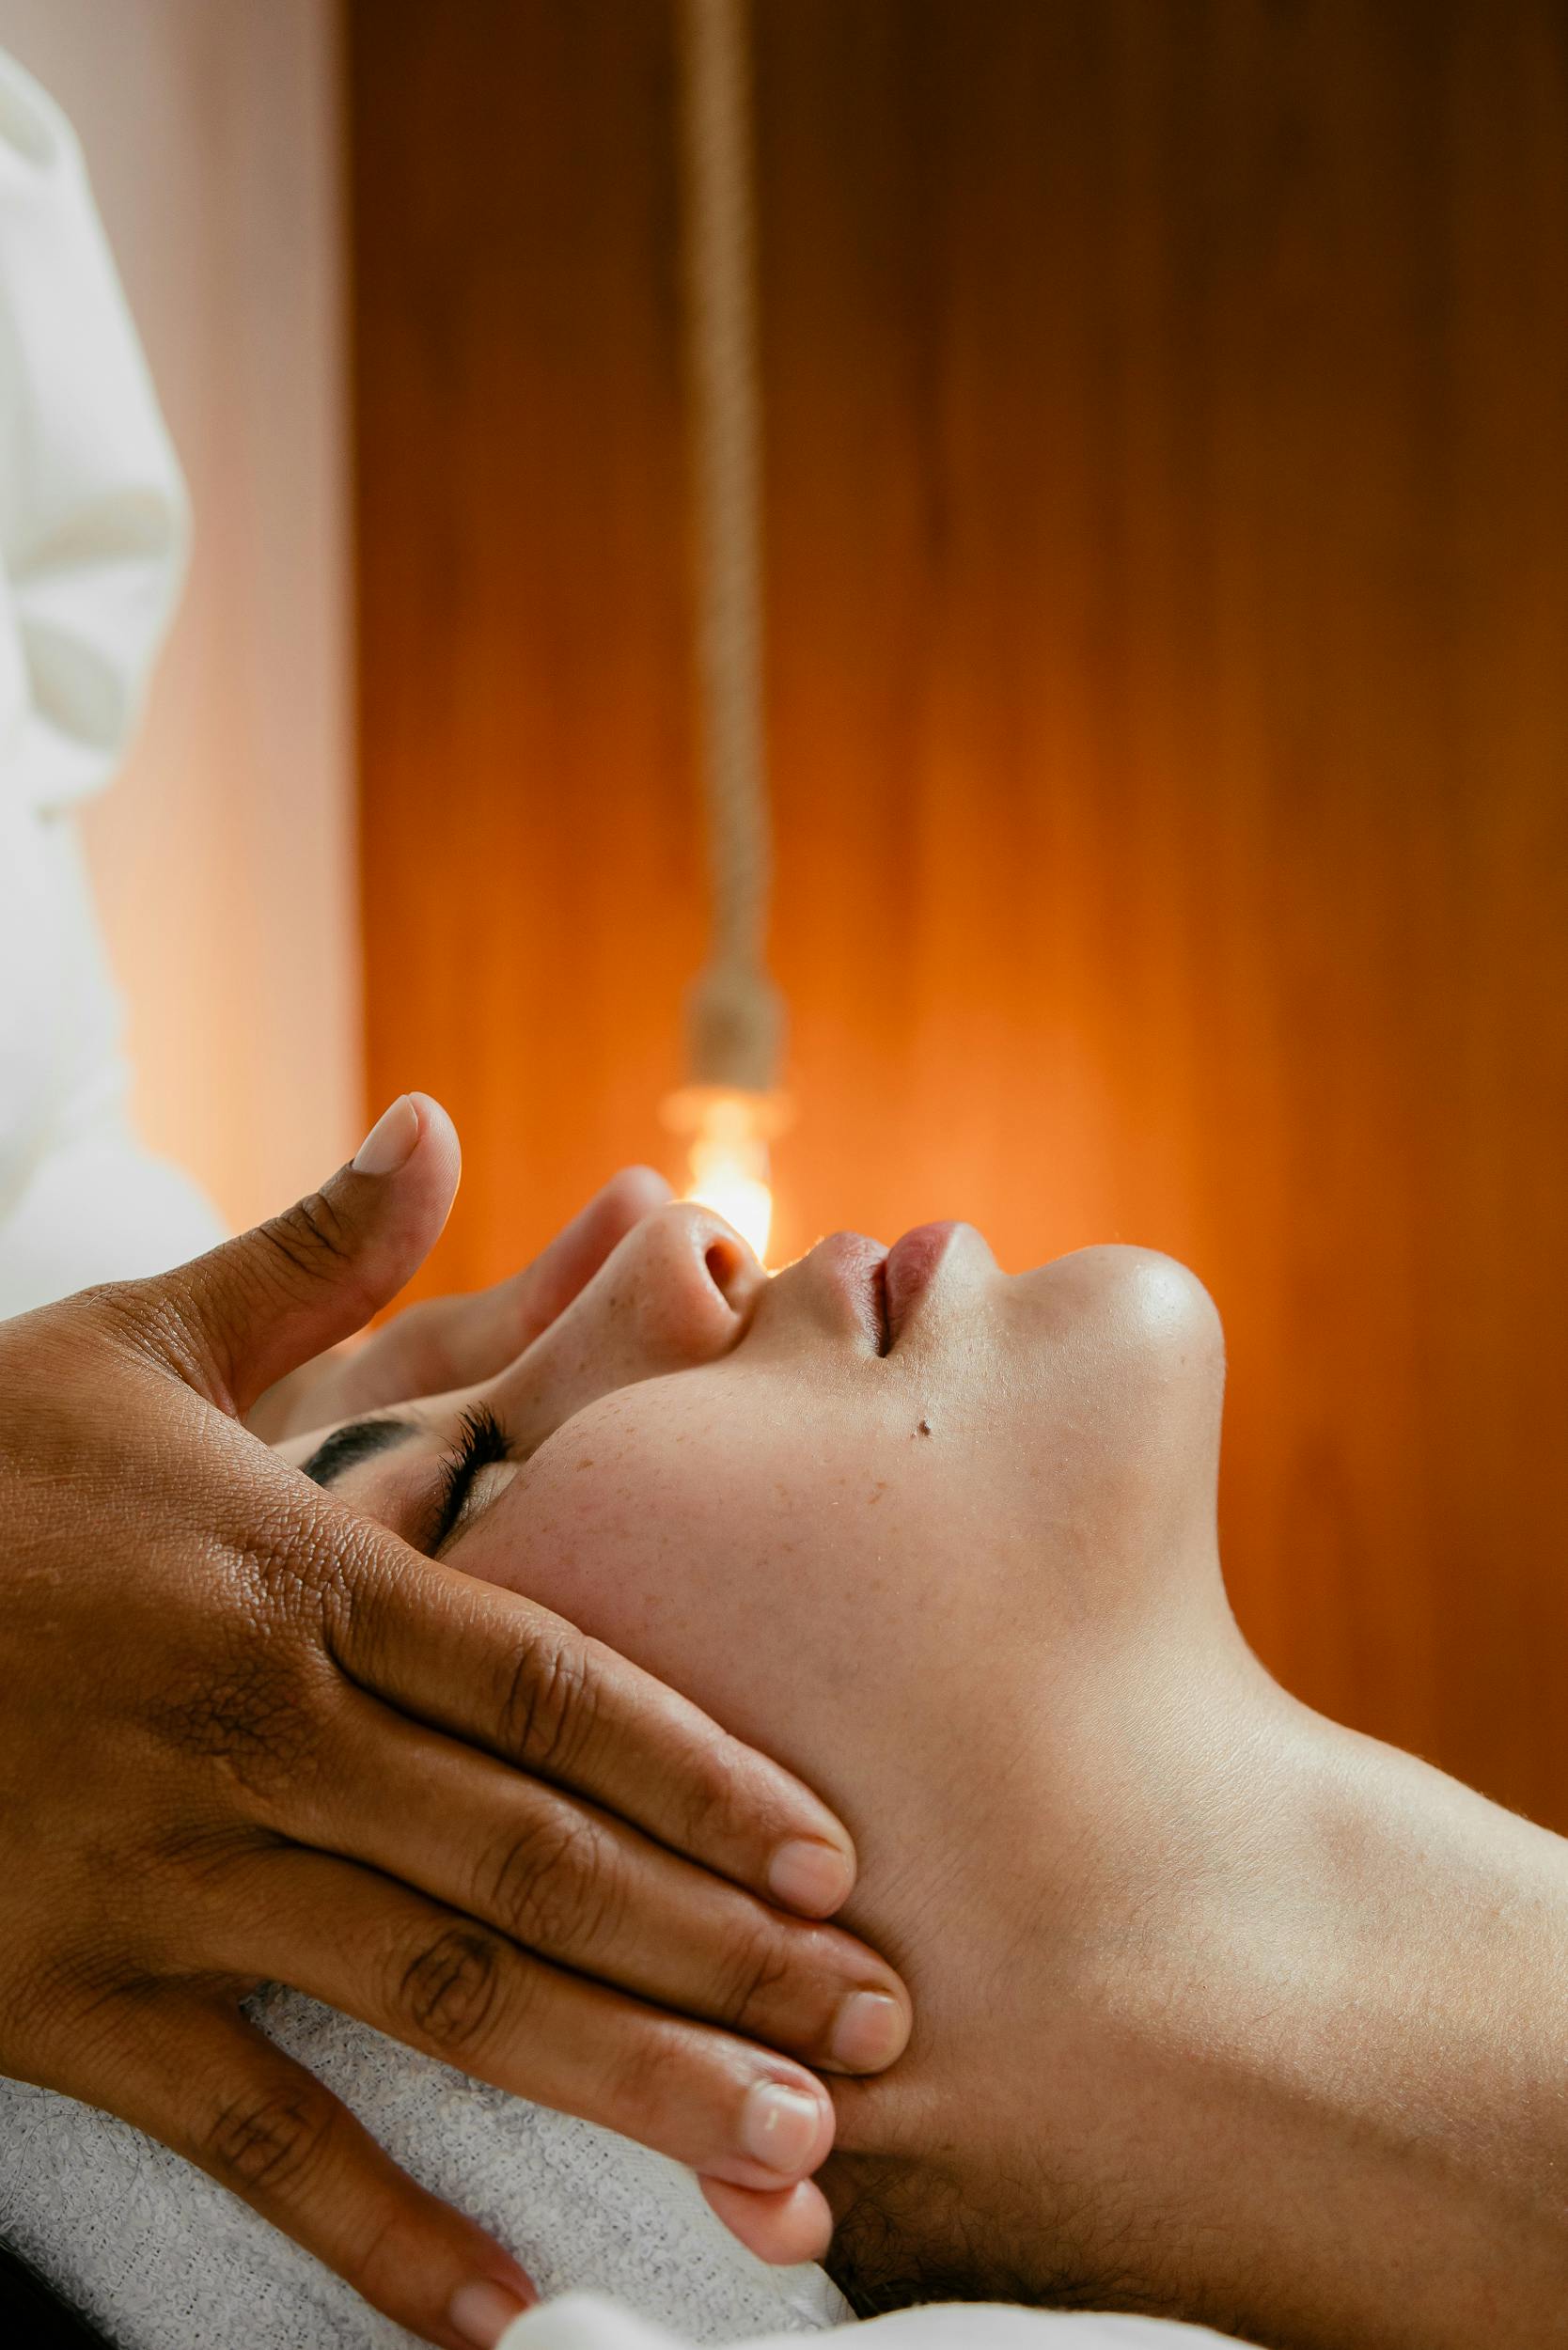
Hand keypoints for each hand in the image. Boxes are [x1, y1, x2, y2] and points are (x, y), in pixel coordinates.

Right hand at [0, 1096, 909, 2348]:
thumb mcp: (133, 1339)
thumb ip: (313, 1258)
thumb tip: (435, 1120)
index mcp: (299, 1574)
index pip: (551, 1685)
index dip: (707, 1775)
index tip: (837, 1859)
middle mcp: (261, 1733)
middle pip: (535, 1859)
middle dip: (720, 1952)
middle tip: (876, 2037)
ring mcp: (167, 1876)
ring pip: (432, 1995)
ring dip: (616, 2080)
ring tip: (771, 2156)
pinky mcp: (70, 1998)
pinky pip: (247, 2131)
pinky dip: (371, 2229)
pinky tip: (502, 2306)